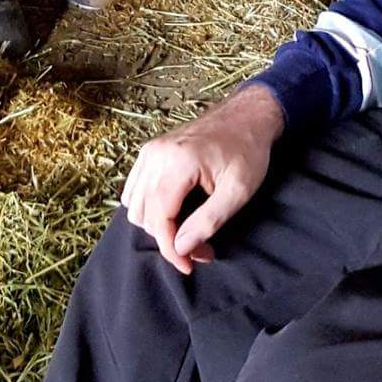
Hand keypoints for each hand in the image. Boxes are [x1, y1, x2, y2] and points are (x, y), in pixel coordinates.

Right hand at [120, 83, 285, 273]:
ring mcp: (150, 151)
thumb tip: (181, 247)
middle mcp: (156, 154)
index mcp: (177, 161)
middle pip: (143, 215)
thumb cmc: (247, 150)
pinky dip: (148, 209)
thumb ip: (208, 221)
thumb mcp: (237, 191)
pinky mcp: (150, 152)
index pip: (159, 219)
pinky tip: (173, 214)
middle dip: (169, 239)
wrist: (246, 116)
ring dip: (157, 226)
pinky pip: (134, 190)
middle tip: (200, 247)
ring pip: (134, 205)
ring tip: (188, 232)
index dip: (171, 250)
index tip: (190, 265)